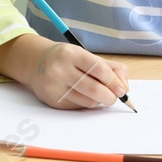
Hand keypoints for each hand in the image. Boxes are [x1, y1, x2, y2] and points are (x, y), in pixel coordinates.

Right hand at [0, 33, 126, 109]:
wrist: (36, 62)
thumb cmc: (67, 59)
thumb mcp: (86, 55)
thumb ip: (109, 67)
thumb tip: (124, 86)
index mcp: (71, 54)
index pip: (99, 69)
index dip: (114, 81)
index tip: (122, 89)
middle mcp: (60, 69)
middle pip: (94, 89)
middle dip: (110, 96)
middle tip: (114, 97)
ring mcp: (54, 86)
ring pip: (88, 102)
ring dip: (98, 101)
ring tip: (97, 94)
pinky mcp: (52, 101)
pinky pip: (78, 107)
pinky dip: (86, 104)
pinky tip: (82, 95)